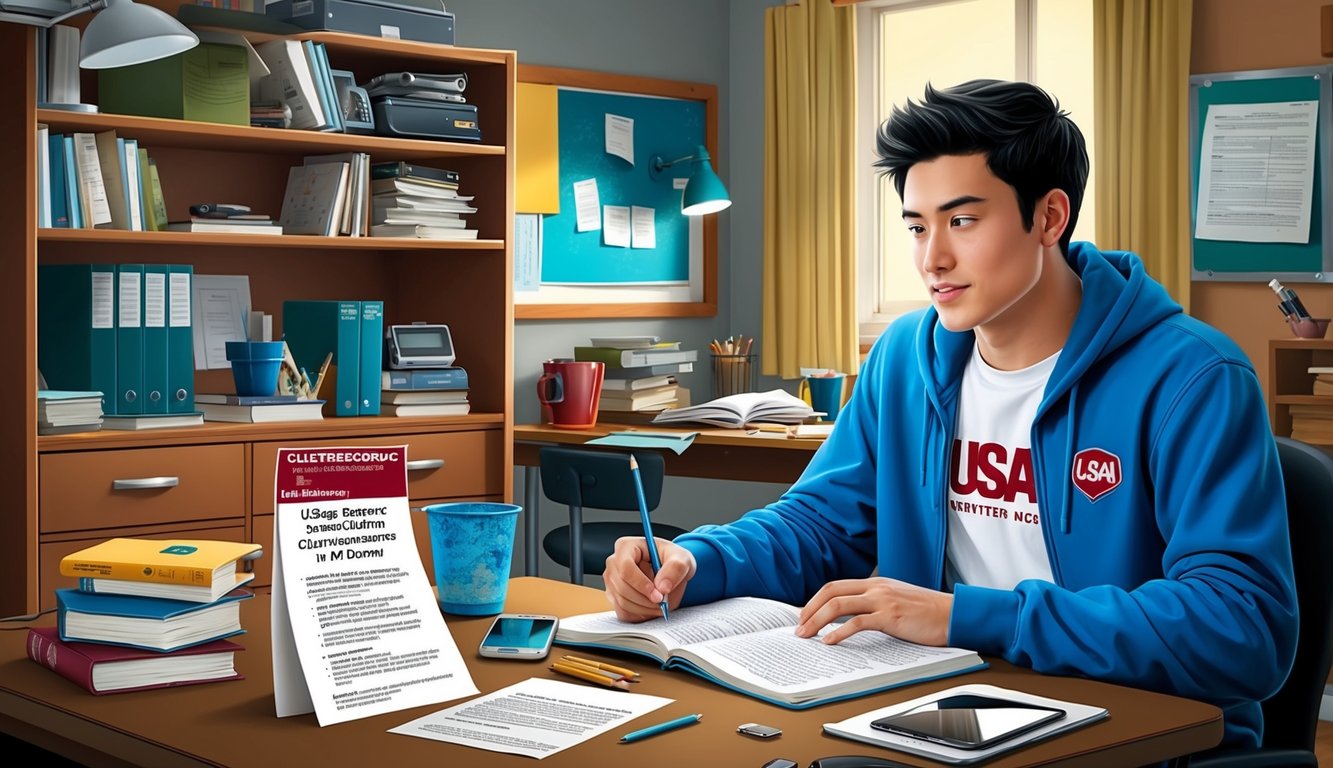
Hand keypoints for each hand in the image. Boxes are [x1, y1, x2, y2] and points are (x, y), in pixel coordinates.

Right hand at [603, 537, 695, 621]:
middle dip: (645, 600)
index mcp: (626, 546)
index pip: (626, 567)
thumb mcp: (682, 558)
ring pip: (622, 602)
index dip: (641, 584)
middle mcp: (614, 562)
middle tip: (664, 604)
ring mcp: (611, 581)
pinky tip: (652, 608)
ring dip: (644, 609)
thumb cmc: (672, 559)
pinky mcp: (614, 597)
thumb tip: (662, 587)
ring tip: (661, 605)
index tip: (658, 595)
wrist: (671, 571)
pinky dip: (639, 615)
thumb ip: (675, 568)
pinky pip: (623, 612)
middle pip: (622, 587)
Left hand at [794, 577, 952, 645]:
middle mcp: (875, 587)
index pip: (835, 586)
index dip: (815, 600)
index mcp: (875, 582)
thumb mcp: (896, 600)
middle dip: (809, 610)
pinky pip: (857, 623)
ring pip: (838, 605)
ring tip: (806, 635)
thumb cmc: (927, 612)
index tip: (804, 615)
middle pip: (831, 593)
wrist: (952, 614)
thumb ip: (875, 603)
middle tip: (798, 627)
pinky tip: (829, 642)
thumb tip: (851, 617)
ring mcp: (882, 600)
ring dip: (817, 621)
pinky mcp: (890, 616)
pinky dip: (838, 633)